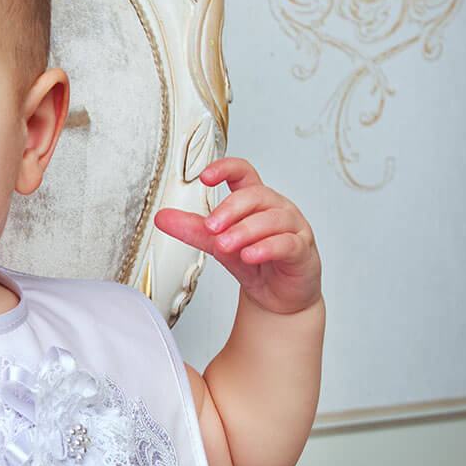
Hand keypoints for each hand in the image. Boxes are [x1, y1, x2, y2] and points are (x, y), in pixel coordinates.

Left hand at [154, 158, 320, 314]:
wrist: (278, 296)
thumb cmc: (253, 263)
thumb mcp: (218, 245)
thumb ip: (193, 230)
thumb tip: (163, 218)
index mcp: (255, 201)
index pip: (243, 173)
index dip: (226, 168)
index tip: (206, 176)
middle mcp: (276, 208)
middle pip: (256, 195)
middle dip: (230, 209)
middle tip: (211, 226)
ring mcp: (293, 228)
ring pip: (272, 219)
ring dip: (245, 231)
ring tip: (225, 244)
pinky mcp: (302, 251)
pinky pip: (287, 243)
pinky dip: (267, 248)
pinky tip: (250, 255)